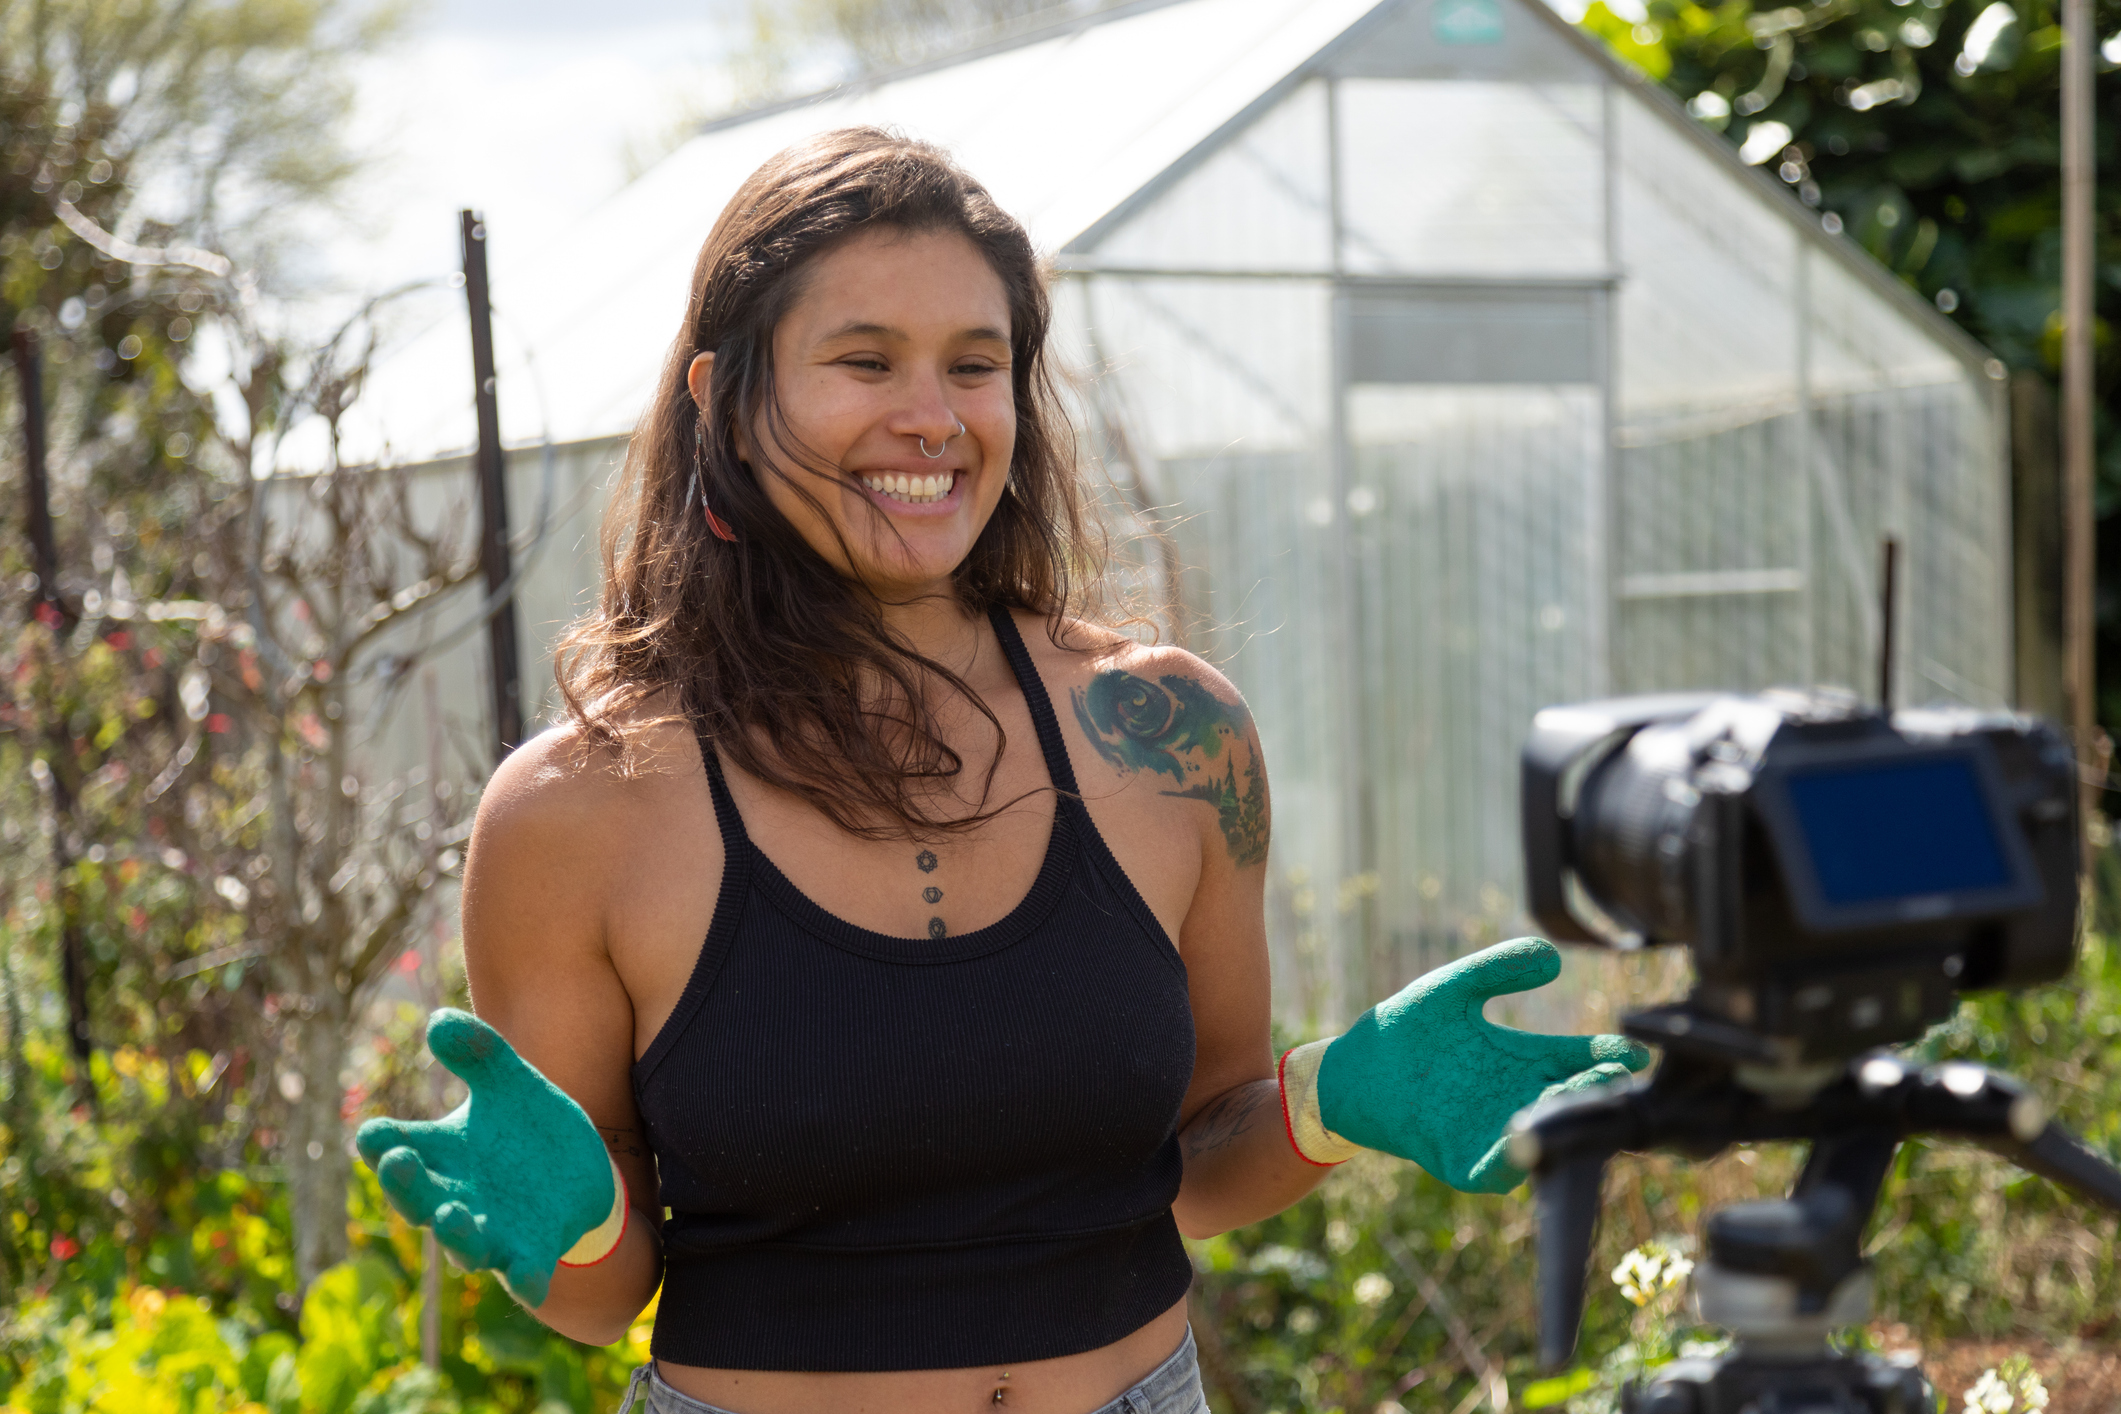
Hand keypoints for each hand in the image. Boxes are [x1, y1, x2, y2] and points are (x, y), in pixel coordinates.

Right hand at [354, 1009, 619, 1305]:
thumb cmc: (527, 1128)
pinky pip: (524, 1274)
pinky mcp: (533, 1250)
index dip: (381, 1142)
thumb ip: (480, 1053)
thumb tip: (439, 1020)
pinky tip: (527, 1278)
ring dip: (454, 1232)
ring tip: (452, 1212)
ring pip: (463, 1243)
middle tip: (397, 1160)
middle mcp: (454, 1195)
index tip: (374, 1133)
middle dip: (404, 1184)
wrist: (580, 1172)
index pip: (395, 1146)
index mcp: (439, 1153)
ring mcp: (491, 1228)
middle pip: (417, 1198)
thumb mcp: (510, 1082)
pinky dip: (524, 1278)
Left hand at [1315, 937, 1648, 1192]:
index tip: (1635, 1051)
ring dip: (1559, 1126)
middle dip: (1595, 1093)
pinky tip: (1519, 1142)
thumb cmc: (1408, 1027)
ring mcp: (1491, 1133)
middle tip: (1614, 1079)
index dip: (1609, 1056)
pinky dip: (1509, 1162)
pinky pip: (1493, 1171)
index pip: (1577, 1059)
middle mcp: (1517, 1099)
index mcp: (1522, 1059)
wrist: (1356, 1069)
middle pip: (1568, 1101)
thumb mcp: (1455, 988)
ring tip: (1573, 1104)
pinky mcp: (1461, 1162)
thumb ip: (1498, 969)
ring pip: (1540, 1138)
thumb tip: (1553, 957)